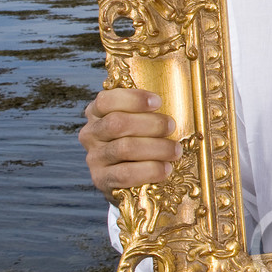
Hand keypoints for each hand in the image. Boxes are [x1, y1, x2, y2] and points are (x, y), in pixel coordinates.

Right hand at [78, 88, 178, 202]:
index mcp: (97, 113)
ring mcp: (94, 158)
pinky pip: (125, 174)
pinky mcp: (101, 180)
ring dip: (156, 148)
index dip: (133, 99)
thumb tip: (180, 90)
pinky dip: (150, 170)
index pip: (106, 100)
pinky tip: (166, 169)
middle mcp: (91, 134)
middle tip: (171, 126)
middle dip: (151, 124)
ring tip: (176, 150)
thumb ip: (149, 107)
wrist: (129, 179)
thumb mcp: (140, 119)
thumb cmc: (141, 139)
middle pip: (117, 123)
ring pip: (124, 148)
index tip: (158, 102)